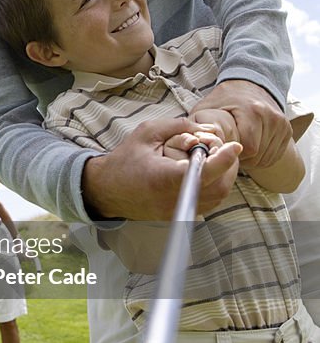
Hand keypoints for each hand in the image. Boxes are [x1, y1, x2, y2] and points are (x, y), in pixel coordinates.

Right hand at [83, 116, 242, 219]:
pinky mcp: (177, 215)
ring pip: (216, 197)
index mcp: (164, 177)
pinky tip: (207, 172)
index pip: (203, 171)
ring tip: (216, 159)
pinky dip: (214, 187)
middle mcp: (172, 198)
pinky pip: (208, 204)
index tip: (235, 146)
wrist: (107, 189)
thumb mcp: (148, 132)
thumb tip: (206, 130)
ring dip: (224, 177)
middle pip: (217, 187)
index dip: (223, 159)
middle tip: (224, 149)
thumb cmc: (125, 159)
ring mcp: (175, 210)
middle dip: (228, 166)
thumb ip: (179, 126)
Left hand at [190, 80, 290, 166]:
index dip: (234, 153)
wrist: (248, 85)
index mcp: (252, 110)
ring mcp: (281, 123)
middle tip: (229, 149)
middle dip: (242, 158)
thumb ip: (197, 125)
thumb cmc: (224, 100)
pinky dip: (262, 157)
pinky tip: (251, 147)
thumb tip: (189, 144)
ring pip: (267, 157)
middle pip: (258, 154)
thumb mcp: (207, 108)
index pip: (248, 146)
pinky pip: (275, 155)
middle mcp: (271, 116)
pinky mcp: (287, 130)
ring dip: (252, 159)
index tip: (224, 148)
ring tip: (239, 147)